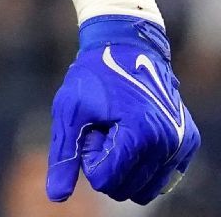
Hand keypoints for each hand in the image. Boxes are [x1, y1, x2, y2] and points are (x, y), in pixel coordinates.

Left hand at [47, 16, 199, 204]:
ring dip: (124, 166)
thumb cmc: (93, 75)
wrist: (126, 46)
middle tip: (103, 127)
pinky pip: (161, 178)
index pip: (105, 181)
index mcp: (140, 134)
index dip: (90, 157)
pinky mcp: (187, 143)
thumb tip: (55, 197)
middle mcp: (168, 143)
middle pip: (125, 190)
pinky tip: (134, 131)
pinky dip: (142, 163)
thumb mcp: (69, 110)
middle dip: (107, 163)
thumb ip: (64, 154)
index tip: (91, 128)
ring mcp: (181, 145)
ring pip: (145, 190)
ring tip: (118, 129)